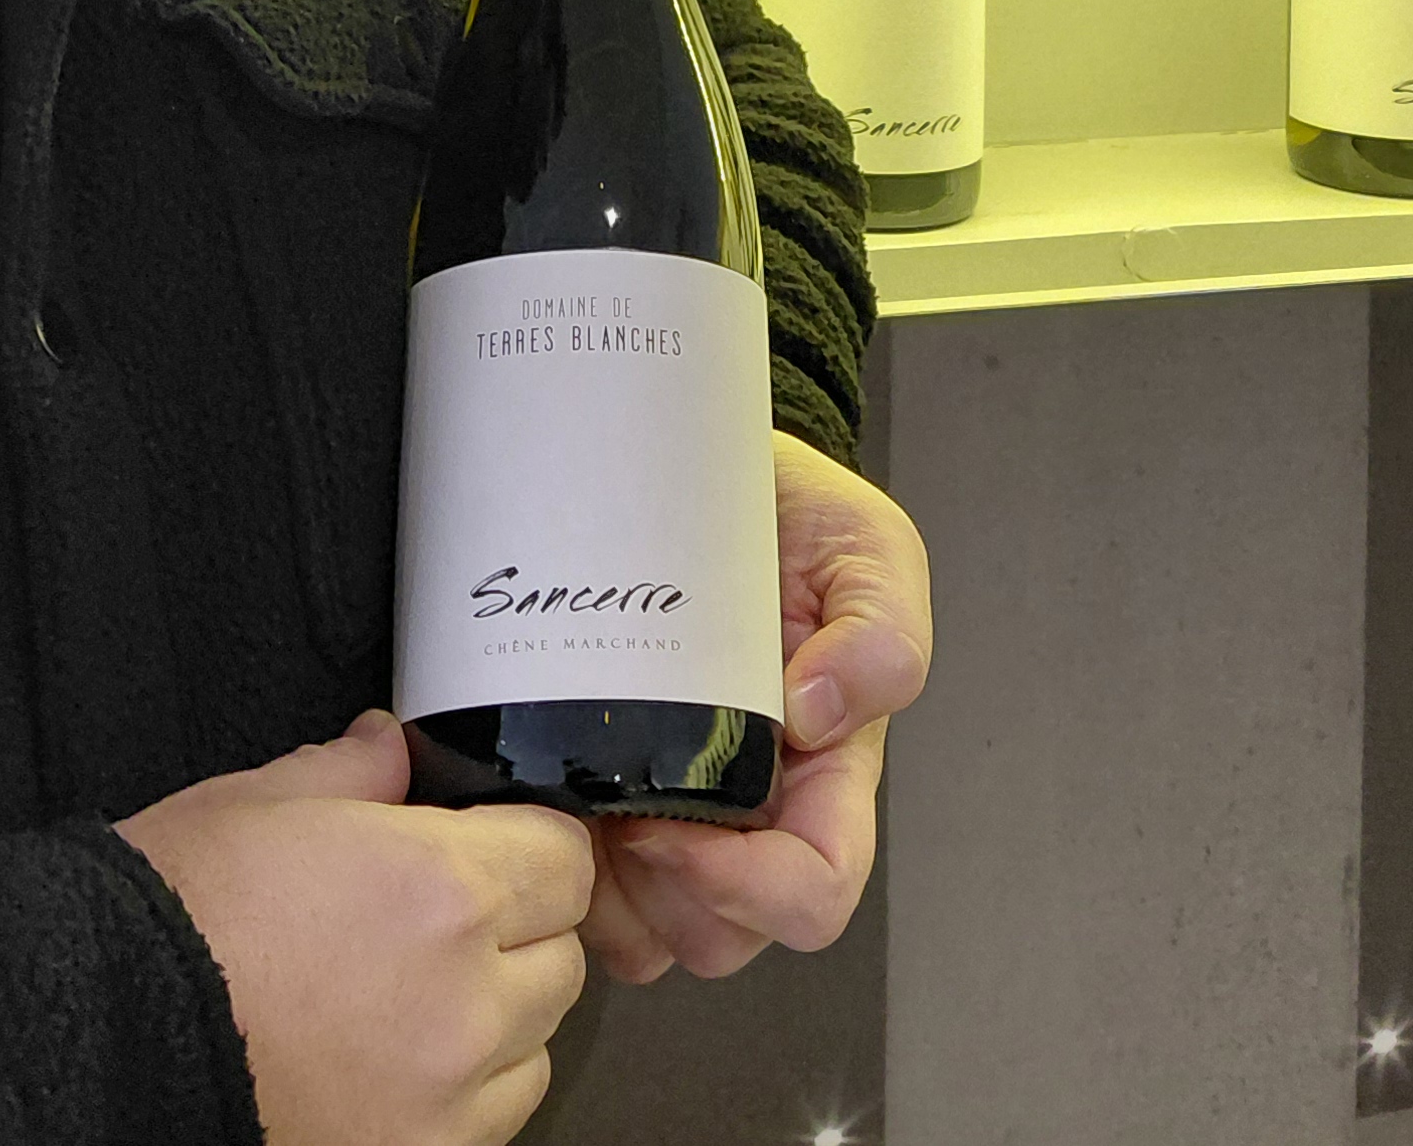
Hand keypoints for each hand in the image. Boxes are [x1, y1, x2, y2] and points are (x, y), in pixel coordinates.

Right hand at [117, 709, 594, 1145]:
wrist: (94, 1045)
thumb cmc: (163, 923)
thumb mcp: (250, 806)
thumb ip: (349, 772)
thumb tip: (391, 747)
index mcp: (439, 888)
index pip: (564, 859)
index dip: (527, 845)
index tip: (489, 849)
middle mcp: (464, 998)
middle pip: (560, 955)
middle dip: (515, 930)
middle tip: (435, 924)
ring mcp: (445, 1097)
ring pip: (536, 1045)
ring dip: (497, 1017)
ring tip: (406, 999)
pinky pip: (493, 1120)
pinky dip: (464, 1093)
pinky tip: (392, 1064)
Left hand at [584, 430, 931, 984]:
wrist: (698, 477)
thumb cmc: (788, 524)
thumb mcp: (865, 550)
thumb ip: (880, 632)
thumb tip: (820, 715)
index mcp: (823, 777)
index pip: (812, 892)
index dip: (747, 887)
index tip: (673, 820)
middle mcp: (751, 818)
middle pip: (721, 936)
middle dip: (664, 896)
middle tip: (610, 805)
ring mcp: (674, 819)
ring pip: (647, 934)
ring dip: (603, 895)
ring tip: (567, 802)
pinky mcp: (601, 803)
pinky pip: (581, 897)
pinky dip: (552, 870)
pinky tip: (532, 798)